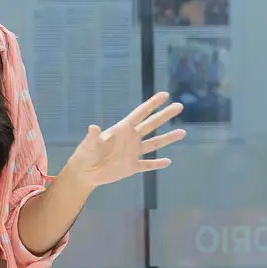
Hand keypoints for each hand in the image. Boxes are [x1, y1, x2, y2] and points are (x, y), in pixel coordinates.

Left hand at [65, 92, 184, 188]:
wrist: (84, 173)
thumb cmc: (85, 155)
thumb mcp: (89, 145)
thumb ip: (93, 137)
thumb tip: (92, 127)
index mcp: (122, 130)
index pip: (140, 114)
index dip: (152, 104)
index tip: (164, 94)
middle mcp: (130, 139)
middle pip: (151, 125)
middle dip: (165, 115)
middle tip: (179, 106)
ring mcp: (132, 153)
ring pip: (154, 144)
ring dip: (167, 138)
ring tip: (182, 132)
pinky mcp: (131, 167)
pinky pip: (147, 165)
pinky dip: (156, 164)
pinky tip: (167, 162)